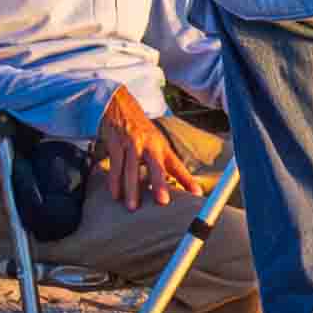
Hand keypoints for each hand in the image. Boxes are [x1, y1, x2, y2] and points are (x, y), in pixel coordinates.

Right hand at [96, 86, 203, 210]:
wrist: (120, 105)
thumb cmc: (141, 131)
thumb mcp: (156, 143)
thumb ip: (163, 163)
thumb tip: (176, 185)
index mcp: (162, 147)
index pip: (177, 166)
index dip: (187, 180)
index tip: (197, 194)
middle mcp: (150, 145)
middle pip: (156, 167)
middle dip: (160, 184)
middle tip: (163, 202)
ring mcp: (132, 144)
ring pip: (132, 169)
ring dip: (132, 189)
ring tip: (133, 207)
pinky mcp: (116, 143)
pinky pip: (115, 165)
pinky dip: (115, 181)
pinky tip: (115, 194)